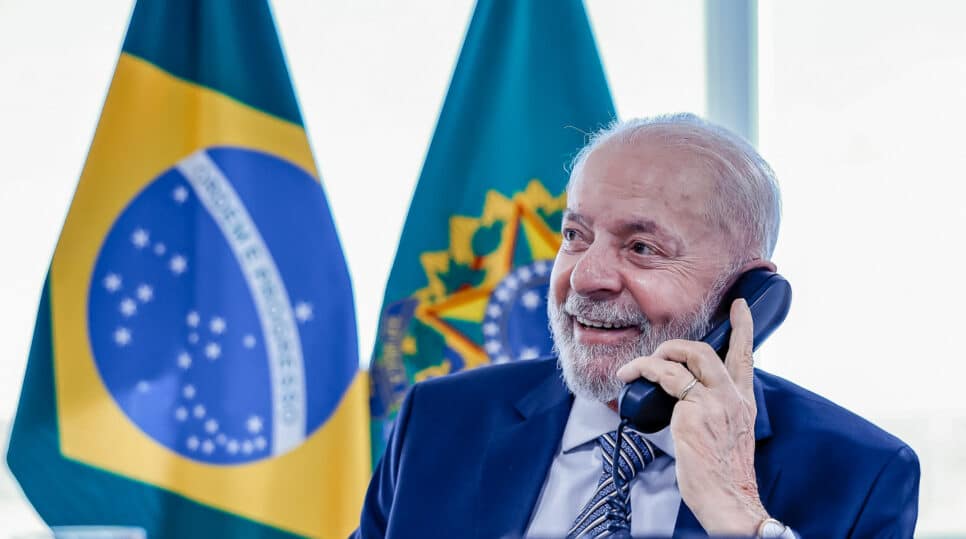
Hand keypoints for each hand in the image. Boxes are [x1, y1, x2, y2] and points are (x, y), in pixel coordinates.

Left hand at [616, 299, 768, 534]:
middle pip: (708, 350)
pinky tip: (631, 375)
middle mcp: (734, 397)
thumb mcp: (727, 437)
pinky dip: (644, 369)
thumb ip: (713, 414)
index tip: (740, 306)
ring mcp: (716, 401)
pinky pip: (665, 376)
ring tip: (639, 368)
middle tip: (659, 353)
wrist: (728, 499)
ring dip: (658, 356)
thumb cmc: (722, 477)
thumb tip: (685, 405)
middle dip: (678, 344)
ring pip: (688, 355)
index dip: (743, 328)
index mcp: (744, 404)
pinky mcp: (695, 410)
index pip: (746, 357)